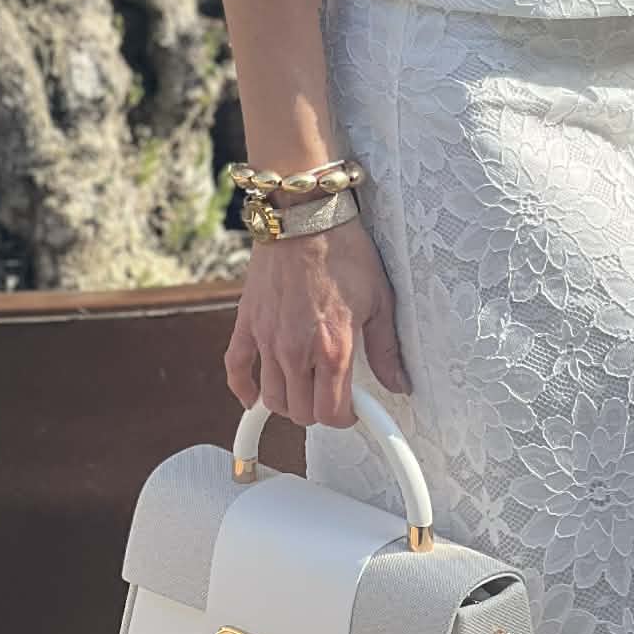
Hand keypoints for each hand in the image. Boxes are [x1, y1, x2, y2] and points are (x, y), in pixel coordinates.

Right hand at [224, 215, 412, 428]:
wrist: (306, 216)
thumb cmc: (346, 252)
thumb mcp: (379, 300)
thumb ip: (386, 349)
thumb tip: (398, 384)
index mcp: (333, 350)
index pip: (331, 415)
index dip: (344, 418)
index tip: (352, 408)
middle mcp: (296, 352)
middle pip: (300, 413)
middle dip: (318, 409)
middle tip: (331, 391)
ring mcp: (267, 339)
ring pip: (271, 399)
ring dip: (288, 401)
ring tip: (304, 386)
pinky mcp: (247, 323)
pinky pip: (236, 369)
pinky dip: (243, 388)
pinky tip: (254, 393)